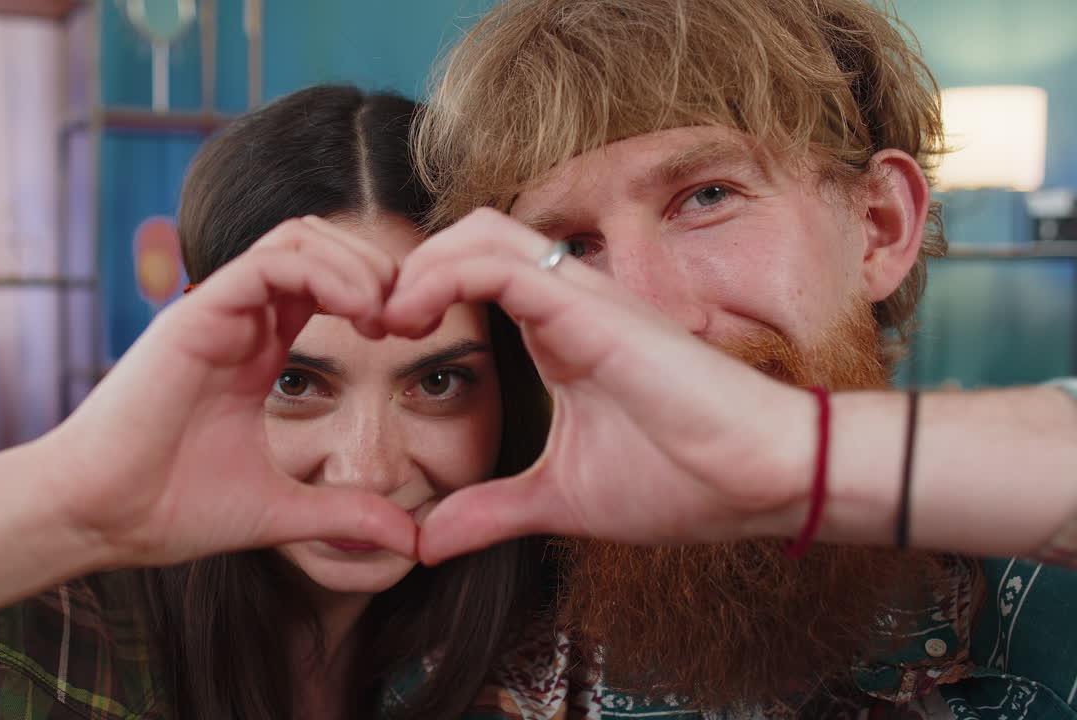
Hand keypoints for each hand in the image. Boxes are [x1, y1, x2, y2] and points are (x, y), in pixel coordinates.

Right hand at [45, 217, 417, 566]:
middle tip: (411, 319)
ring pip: (298, 239)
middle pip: (320, 247)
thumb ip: (346, 515)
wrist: (100, 519)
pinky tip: (358, 311)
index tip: (413, 337)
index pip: (327, 286)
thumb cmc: (170, 510)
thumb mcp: (282, 511)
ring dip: (355, 264)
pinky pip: (268, 262)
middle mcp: (239, 322)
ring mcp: (216, 312)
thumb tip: (411, 538)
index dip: (379, 297)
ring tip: (386, 314)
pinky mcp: (195, 314)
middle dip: (378, 269)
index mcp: (257, 352)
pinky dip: (323, 271)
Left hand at [383, 209, 813, 563]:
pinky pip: (499, 264)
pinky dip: (442, 276)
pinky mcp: (591, 307)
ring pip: (479, 234)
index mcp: (559, 331)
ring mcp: (582, 296)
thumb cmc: (684, 480)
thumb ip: (492, 511)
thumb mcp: (559, 499)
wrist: (764, 481)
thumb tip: (426, 542)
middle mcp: (568, 299)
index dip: (419, 292)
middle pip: (468, 237)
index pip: (476, 273)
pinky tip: (412, 318)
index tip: (380, 342)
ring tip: (385, 320)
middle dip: (407, 269)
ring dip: (417, 266)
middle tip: (369, 324)